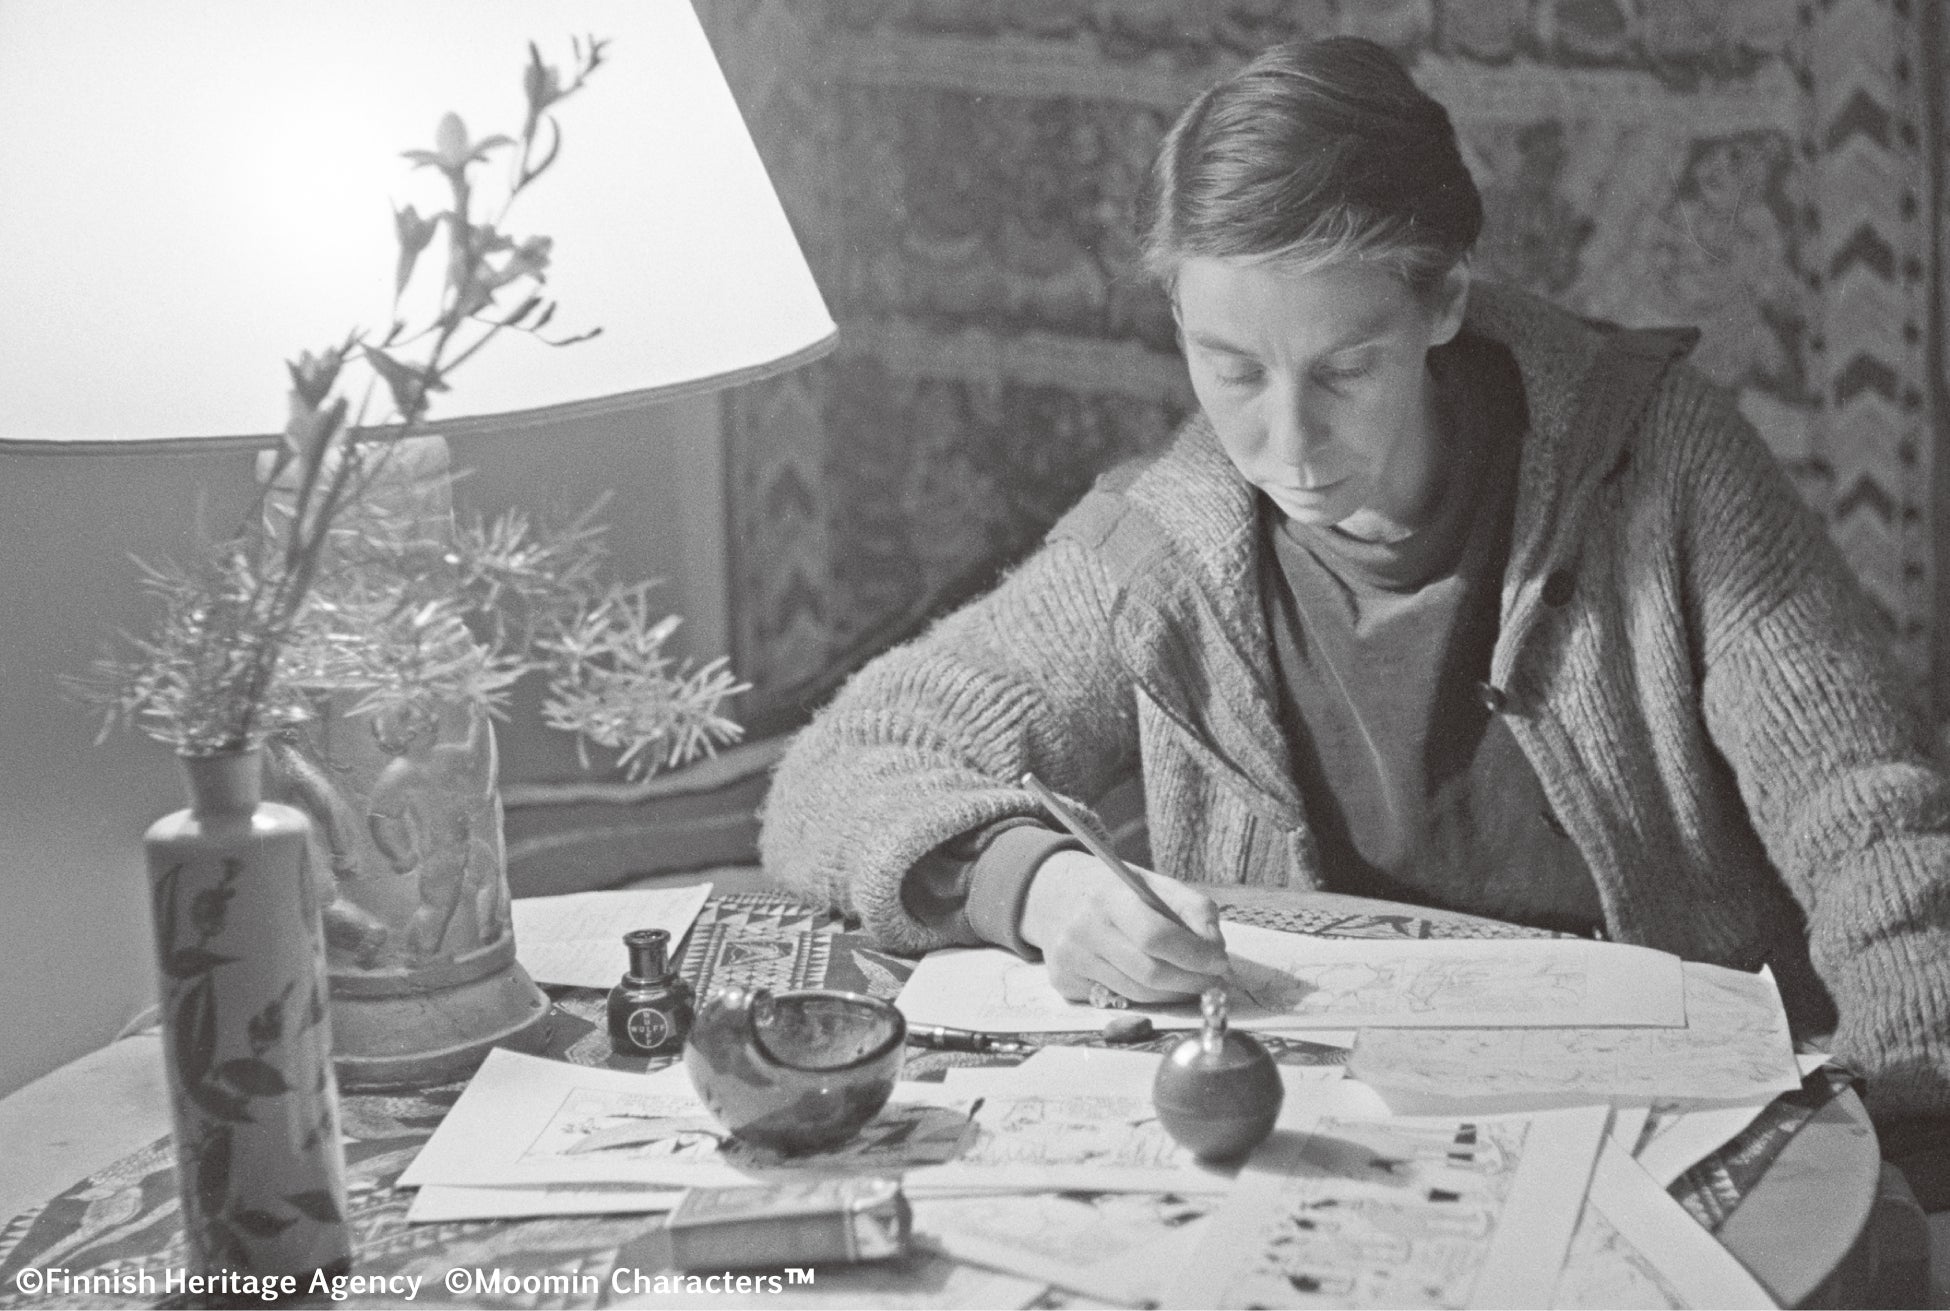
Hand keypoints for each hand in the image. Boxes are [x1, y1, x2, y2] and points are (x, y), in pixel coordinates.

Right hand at [1019, 849, 1227, 1003]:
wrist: (1055, 895)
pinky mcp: (1063, 982)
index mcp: (1108, 896)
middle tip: (1214, 981)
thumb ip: (1192, 908)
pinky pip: (1117, 1001)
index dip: (1194, 955)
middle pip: (1149, 973)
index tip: (1220, 962)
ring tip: (1191, 982)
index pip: (1155, 936)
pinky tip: (1154, 983)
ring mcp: (1070, 959)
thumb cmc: (1118, 891)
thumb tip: (1215, 949)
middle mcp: (1083, 929)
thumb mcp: (1154, 884)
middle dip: (1190, 982)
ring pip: (1137, 994)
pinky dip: (1144, 998)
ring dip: (1173, 994)